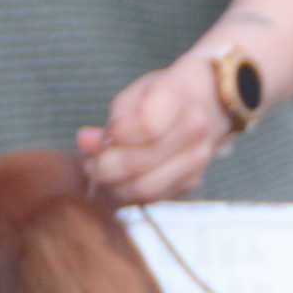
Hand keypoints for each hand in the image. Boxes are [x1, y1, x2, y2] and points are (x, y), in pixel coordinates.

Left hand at [77, 53, 232, 203]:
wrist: (207, 102)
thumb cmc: (162, 95)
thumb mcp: (134, 95)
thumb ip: (111, 121)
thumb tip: (85, 143)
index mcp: (177, 98)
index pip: (145, 126)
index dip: (115, 136)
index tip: (102, 136)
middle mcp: (193, 131)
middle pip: (138, 163)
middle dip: (104, 167)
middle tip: (91, 163)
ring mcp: (197, 160)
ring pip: (144, 188)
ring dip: (115, 186)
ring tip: (104, 173)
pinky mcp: (192, 182)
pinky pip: (154, 197)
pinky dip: (131, 193)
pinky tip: (123, 180)